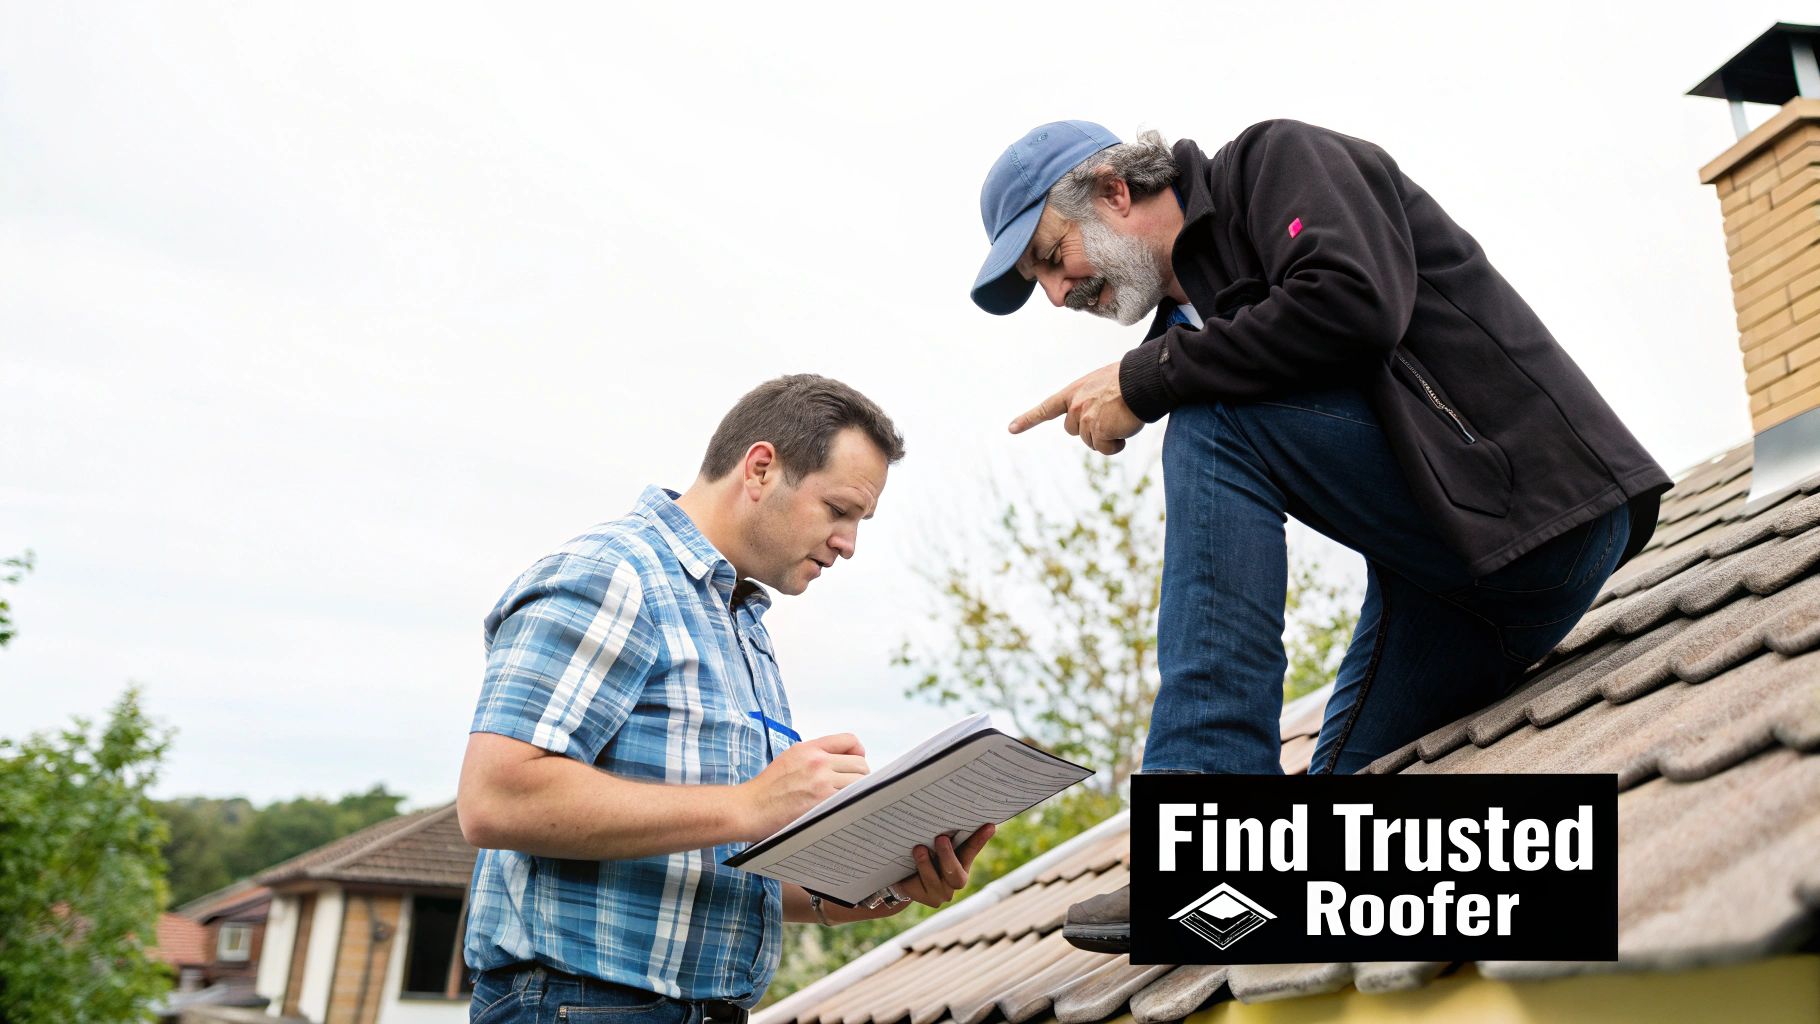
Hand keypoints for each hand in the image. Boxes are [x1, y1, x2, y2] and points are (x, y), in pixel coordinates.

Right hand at [737, 734, 868, 841]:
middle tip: (852, 787)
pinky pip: (851, 799)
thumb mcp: (790, 758)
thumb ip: (815, 755)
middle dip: (860, 776)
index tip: (855, 762)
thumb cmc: (767, 789)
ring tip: (847, 799)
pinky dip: (851, 803)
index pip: (849, 740)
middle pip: (860, 763)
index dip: (857, 752)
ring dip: (857, 791)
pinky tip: (842, 808)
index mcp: (809, 749)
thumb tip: (841, 760)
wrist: (750, 808)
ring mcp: (821, 782)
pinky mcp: (823, 803)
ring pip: (860, 782)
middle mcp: (817, 762)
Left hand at [888, 823, 995, 911]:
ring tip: (918, 849)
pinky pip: (915, 888)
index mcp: (962, 866)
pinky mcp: (921, 898)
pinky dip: (909, 877)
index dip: (980, 840)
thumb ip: (947, 837)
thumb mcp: (935, 846)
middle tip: (941, 837)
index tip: (990, 826)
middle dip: (947, 855)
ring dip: (925, 864)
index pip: (971, 851)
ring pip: (933, 881)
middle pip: (955, 873)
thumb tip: (951, 809)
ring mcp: (938, 894)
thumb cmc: (926, 856)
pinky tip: (904, 868)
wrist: (906, 878)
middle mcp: (953, 883)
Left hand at [1008, 361, 1141, 454]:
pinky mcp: (1099, 430)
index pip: (1047, 408)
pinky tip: (1125, 429)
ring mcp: (1085, 419)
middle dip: (1092, 430)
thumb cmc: (1128, 380)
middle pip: (1075, 432)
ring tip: (1122, 418)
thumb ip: (1091, 401)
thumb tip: (1098, 423)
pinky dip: (1116, 445)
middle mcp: (1075, 406)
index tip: (1011, 428)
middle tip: (1111, 417)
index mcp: (1074, 392)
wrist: (1143, 379)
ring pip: (1092, 442)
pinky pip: (1105, 448)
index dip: (1028, 419)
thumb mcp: (1101, 385)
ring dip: (1108, 437)